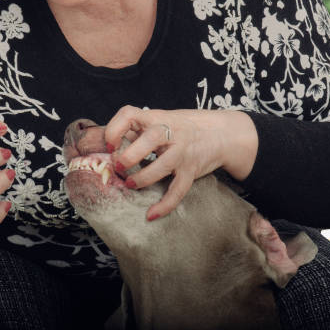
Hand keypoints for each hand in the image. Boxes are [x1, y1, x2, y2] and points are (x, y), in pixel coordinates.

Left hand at [105, 106, 257, 220]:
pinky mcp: (191, 170)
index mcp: (157, 118)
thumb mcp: (160, 120)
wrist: (221, 133)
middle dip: (130, 155)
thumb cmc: (182, 127)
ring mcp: (183, 151)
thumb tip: (108, 146)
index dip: (115, 130)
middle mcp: (171, 132)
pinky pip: (178, 190)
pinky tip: (151, 214)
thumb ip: (137, 129)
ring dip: (143, 178)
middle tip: (119, 167)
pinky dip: (164, 205)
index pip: (129, 114)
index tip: (110, 145)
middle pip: (151, 139)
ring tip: (131, 185)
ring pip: (164, 165)